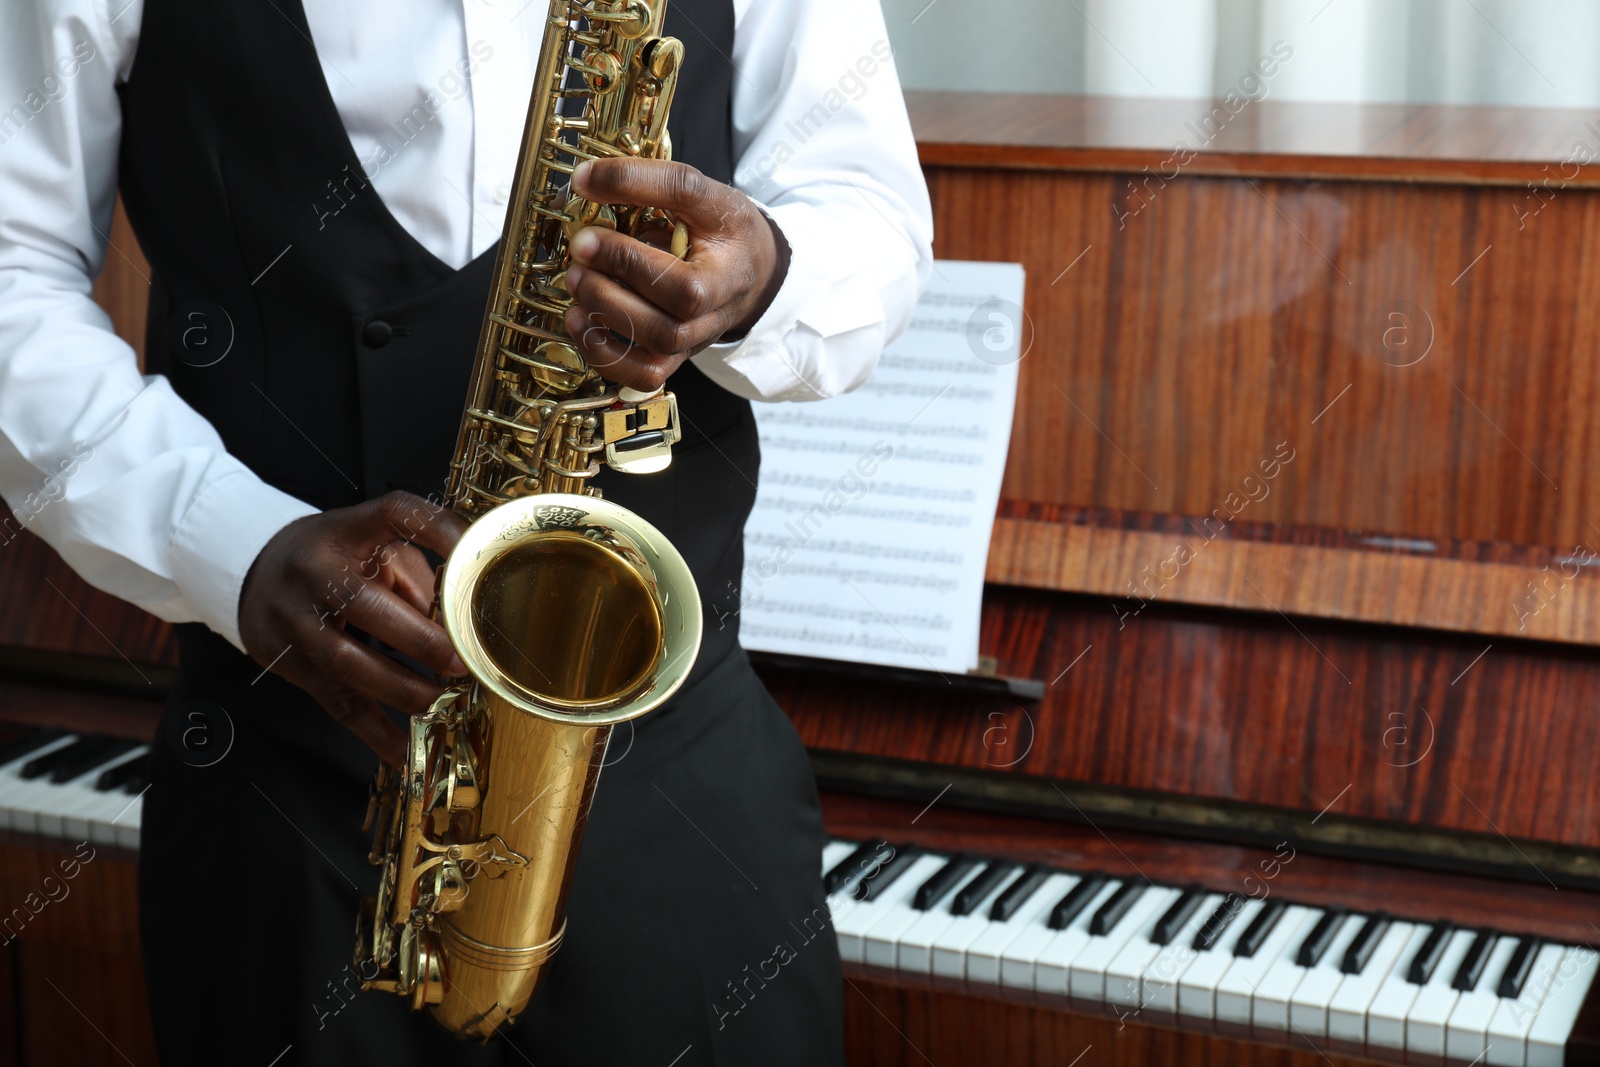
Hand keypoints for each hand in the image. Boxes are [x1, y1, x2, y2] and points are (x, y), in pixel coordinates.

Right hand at [238, 491, 469, 764]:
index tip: (475, 549)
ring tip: (441, 701)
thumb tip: (465, 626)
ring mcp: (292, 617)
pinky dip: (374, 732)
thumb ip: (421, 578)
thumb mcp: (378, 548)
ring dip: (401, 688)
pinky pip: (335, 702)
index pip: (396, 513)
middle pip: (363, 605)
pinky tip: (405, 751)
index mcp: (348, 529)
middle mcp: (313, 570)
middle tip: (460, 662)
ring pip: (345, 661)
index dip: (438, 530)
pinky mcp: (285, 659)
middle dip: (418, 639)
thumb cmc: (338, 558)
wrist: (256, 569)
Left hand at [562, 158, 788, 391]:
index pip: (692, 224)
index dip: (639, 205)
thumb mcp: (700, 195)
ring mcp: (696, 337)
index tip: (588, 188)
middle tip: (581, 246)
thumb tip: (583, 181)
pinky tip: (580, 321)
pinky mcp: (674, 358)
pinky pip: (643, 374)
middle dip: (623, 269)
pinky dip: (605, 354)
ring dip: (608, 309)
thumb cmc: (722, 234)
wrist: (749, 275)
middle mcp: (718, 304)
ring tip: (577, 279)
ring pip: (661, 341)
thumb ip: (647, 180)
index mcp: (729, 258)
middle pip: (681, 301)